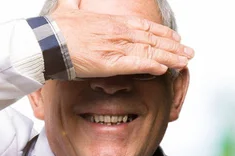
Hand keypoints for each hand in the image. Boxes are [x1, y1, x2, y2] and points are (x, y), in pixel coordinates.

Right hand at [51, 0, 193, 78]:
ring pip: (150, 51)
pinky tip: (165, 69)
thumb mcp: (67, 8)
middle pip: (152, 39)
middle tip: (189, 52)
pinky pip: (137, 64)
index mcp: (111, 21)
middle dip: (173, 46)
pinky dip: (153, 65)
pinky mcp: (110, 63)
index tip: (175, 38)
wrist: (45, 42)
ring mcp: (116, 47)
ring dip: (170, 56)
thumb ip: (74, 1)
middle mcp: (118, 32)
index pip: (144, 26)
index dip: (162, 32)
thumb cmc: (54, 29)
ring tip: (185, 61)